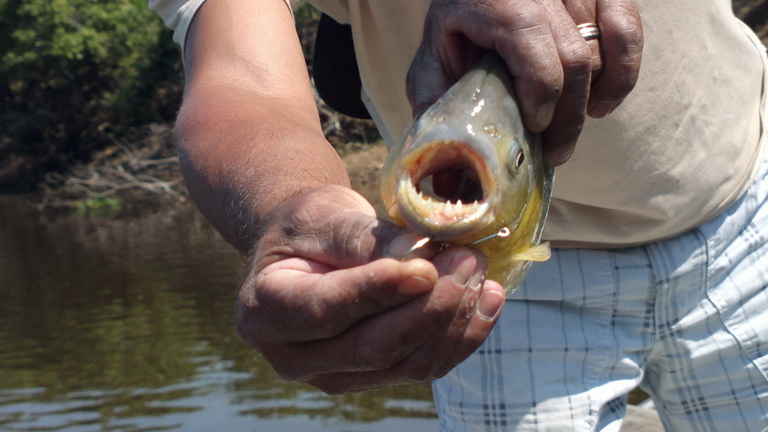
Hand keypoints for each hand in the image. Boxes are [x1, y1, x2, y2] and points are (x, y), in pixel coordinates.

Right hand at [235, 185, 505, 392]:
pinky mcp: (373, 378)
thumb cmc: (309, 225)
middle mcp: (293, 357)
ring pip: (406, 363)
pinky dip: (462, 335)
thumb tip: (417, 257)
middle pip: (372, 347)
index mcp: (265, 311)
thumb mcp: (322, 215)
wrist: (310, 247)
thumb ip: (361, 238)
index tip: (425, 267)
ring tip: (480, 271)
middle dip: (430, 306)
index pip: (325, 310)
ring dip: (453, 320)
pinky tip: (488, 300)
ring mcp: (334, 375)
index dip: (377, 292)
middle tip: (468, 259)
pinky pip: (424, 367)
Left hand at [407, 0, 642, 165]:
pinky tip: (602, 103)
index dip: (541, 92)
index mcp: (495, 1)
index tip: (535, 126)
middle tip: (555, 153)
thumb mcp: (432, 66)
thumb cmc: (452, 30)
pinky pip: (626, 28)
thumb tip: (448, 179)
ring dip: (589, 99)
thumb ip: (436, 111)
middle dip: (567, 116)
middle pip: (574, 57)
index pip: (533, 44)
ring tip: (567, 131)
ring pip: (600, 50)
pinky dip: (623, 72)